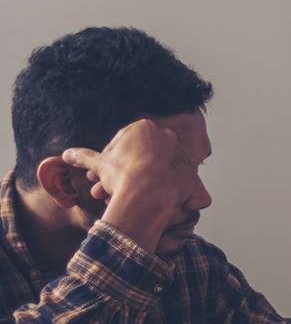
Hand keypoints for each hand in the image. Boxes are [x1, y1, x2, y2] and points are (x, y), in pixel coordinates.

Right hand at [60, 120, 198, 252]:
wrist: (149, 196)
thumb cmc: (123, 175)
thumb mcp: (98, 164)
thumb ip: (84, 156)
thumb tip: (66, 154)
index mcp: (144, 127)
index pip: (123, 143)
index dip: (111, 161)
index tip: (104, 174)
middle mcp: (166, 135)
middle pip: (141, 155)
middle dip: (124, 171)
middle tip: (111, 186)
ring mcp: (181, 151)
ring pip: (156, 166)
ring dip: (142, 178)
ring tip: (127, 194)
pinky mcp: (191, 168)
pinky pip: (174, 176)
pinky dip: (162, 185)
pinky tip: (150, 195)